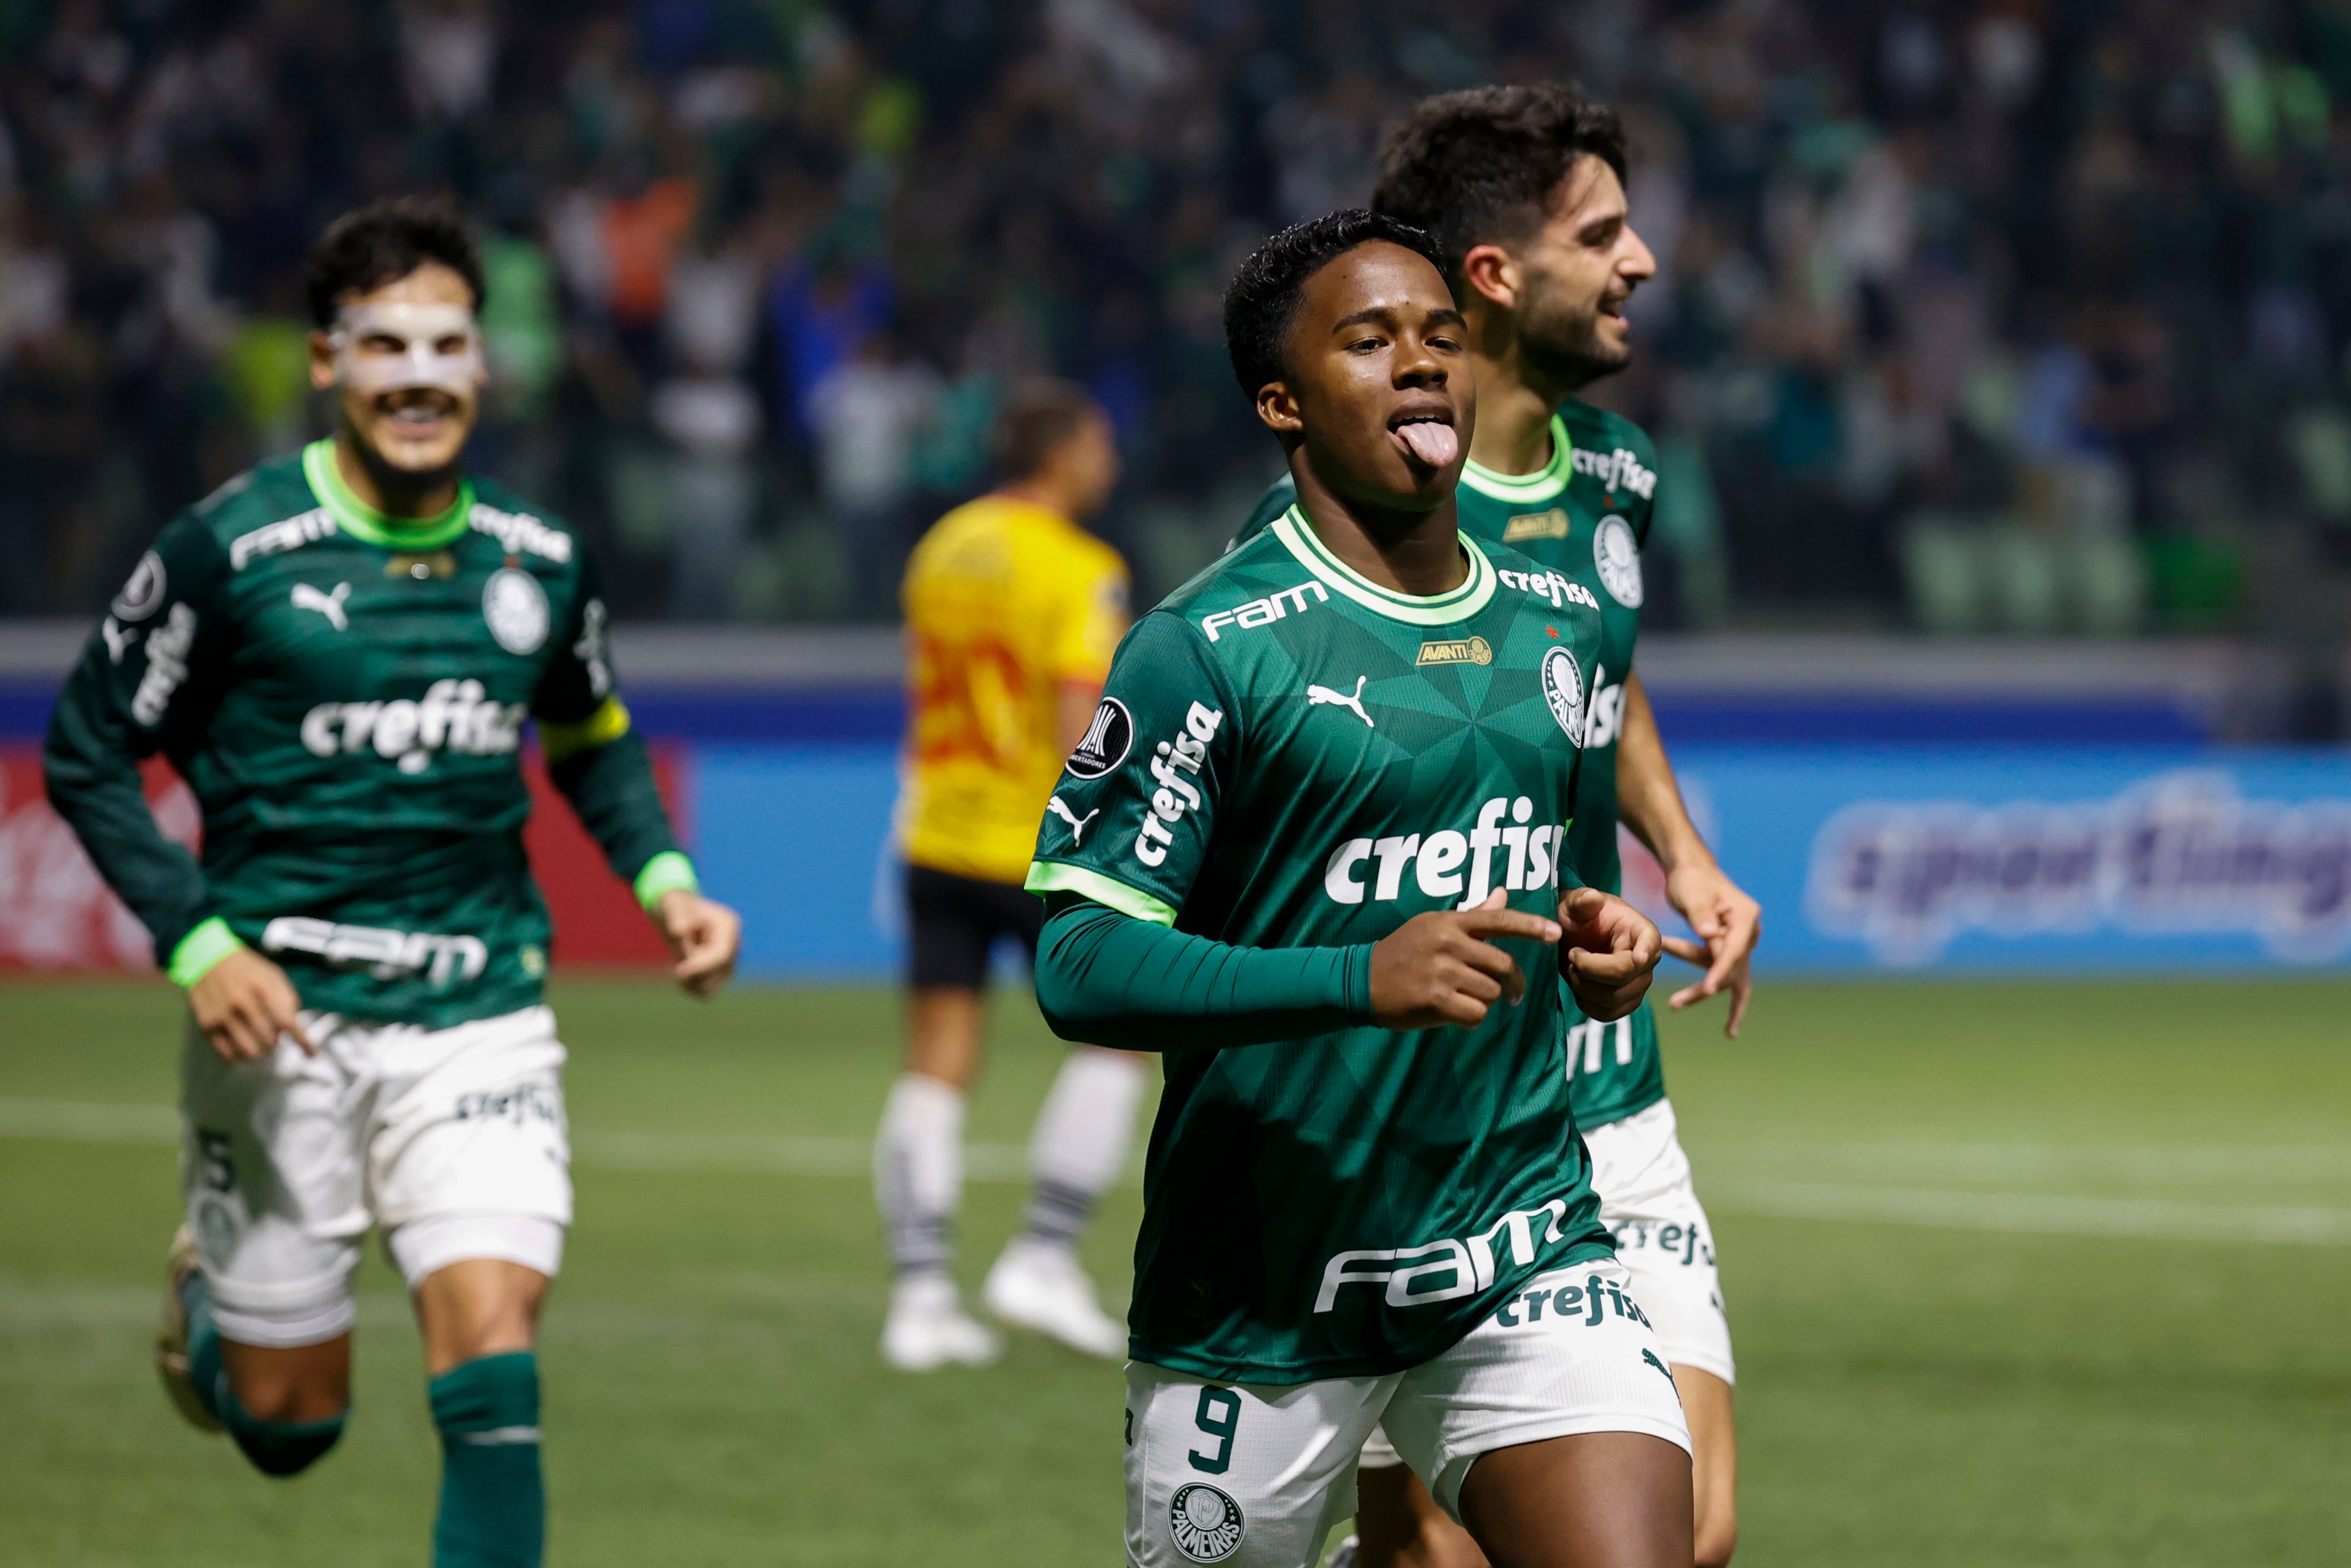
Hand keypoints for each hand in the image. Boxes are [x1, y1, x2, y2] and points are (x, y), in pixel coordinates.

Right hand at [187, 947, 311, 1063]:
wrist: (209, 960)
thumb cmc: (248, 971)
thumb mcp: (274, 976)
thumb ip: (287, 1001)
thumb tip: (293, 1029)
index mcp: (262, 988)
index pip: (286, 1021)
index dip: (302, 1041)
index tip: (311, 1054)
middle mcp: (241, 1003)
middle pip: (269, 1040)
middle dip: (276, 1042)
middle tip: (273, 1036)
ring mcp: (222, 1015)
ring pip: (249, 1052)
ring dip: (259, 1052)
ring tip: (258, 1044)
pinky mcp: (207, 1025)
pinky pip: (227, 1054)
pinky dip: (238, 1056)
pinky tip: (241, 1049)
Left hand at [655, 889, 740, 997]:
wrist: (676, 911)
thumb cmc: (674, 905)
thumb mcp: (672, 907)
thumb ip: (676, 918)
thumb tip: (679, 931)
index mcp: (728, 925)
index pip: (721, 955)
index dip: (701, 967)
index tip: (678, 972)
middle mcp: (734, 944)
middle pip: (719, 972)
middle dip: (694, 973)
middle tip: (674, 967)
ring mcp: (730, 959)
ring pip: (714, 986)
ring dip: (692, 982)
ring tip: (676, 967)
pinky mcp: (720, 971)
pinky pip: (708, 991)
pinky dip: (692, 987)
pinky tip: (680, 975)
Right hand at [1369, 890, 1560, 1029]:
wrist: (1362, 980)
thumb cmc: (1403, 952)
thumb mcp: (1434, 926)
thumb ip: (1472, 916)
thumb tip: (1501, 894)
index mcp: (1450, 922)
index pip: (1498, 919)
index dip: (1530, 926)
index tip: (1555, 933)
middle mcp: (1448, 943)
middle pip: (1503, 964)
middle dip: (1514, 983)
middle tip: (1513, 993)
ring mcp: (1441, 972)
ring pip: (1491, 992)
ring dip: (1486, 1000)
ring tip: (1468, 998)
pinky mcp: (1435, 1000)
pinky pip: (1476, 1013)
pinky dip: (1472, 1017)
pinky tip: (1456, 1012)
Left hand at [1557, 886, 1660, 1022]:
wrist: (1576, 938)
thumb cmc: (1580, 917)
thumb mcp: (1575, 904)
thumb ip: (1581, 900)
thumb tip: (1592, 898)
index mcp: (1642, 931)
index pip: (1650, 944)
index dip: (1644, 952)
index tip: (1636, 957)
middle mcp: (1647, 961)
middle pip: (1624, 977)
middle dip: (1588, 970)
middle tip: (1571, 956)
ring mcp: (1639, 984)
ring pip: (1614, 999)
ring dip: (1583, 987)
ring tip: (1573, 968)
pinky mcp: (1626, 1002)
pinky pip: (1609, 1014)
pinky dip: (1587, 1004)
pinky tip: (1578, 987)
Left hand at [1659, 862, 1760, 1036]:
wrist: (1691, 872)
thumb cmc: (1691, 880)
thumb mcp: (1692, 894)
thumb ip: (1701, 914)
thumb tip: (1710, 934)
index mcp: (1746, 917)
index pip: (1734, 950)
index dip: (1721, 970)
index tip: (1708, 988)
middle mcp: (1749, 932)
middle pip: (1733, 968)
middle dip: (1708, 987)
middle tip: (1677, 1004)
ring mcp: (1741, 943)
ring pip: (1725, 975)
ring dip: (1699, 989)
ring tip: (1674, 1004)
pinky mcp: (1727, 949)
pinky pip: (1715, 969)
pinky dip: (1702, 977)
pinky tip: (1709, 1014)